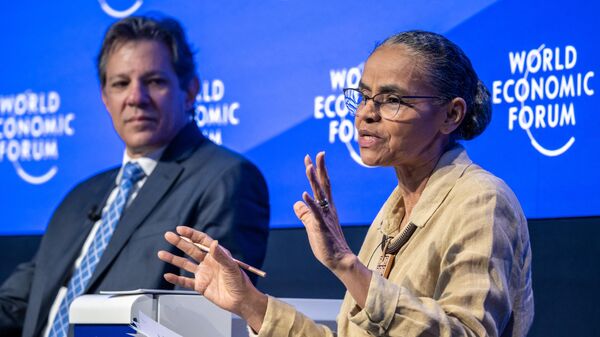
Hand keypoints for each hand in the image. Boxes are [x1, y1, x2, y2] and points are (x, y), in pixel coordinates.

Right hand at [157, 226, 266, 330]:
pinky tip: (167, 275)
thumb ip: (221, 256)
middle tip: (168, 235)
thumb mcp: (231, 267)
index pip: (201, 241)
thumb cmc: (240, 282)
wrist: (240, 300)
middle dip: (179, 242)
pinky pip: (186, 281)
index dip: (191, 234)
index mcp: (217, 254)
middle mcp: (208, 262)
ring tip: (161, 253)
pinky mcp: (201, 286)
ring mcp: (203, 273)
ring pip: (185, 264)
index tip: (180, 229)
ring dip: (173, 259)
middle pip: (191, 249)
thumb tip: (213, 243)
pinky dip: (176, 279)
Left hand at [293, 152, 354, 272]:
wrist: (340, 260)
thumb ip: (305, 214)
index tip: (314, 157)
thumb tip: (297, 202)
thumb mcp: (312, 226)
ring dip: (313, 181)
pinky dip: (310, 203)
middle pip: (323, 185)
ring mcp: (325, 217)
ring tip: (309, 167)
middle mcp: (327, 209)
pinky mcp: (321, 227)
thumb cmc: (327, 244)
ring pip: (319, 195)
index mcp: (326, 208)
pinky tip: (304, 194)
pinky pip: (315, 213)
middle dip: (319, 169)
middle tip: (316, 154)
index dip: (318, 171)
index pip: (323, 185)